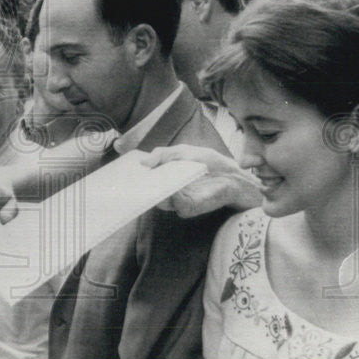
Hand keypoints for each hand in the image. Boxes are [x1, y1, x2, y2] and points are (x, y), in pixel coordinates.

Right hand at [141, 144, 261, 217]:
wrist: (235, 175)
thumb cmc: (211, 163)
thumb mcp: (184, 152)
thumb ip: (163, 154)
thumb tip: (143, 163)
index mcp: (166, 178)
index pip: (146, 181)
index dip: (134, 178)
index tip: (123, 173)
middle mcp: (170, 192)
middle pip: (148, 193)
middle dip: (139, 187)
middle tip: (130, 179)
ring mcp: (178, 201)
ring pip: (159, 200)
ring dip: (154, 191)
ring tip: (146, 181)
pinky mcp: (189, 207)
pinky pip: (174, 202)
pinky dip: (170, 194)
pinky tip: (170, 184)